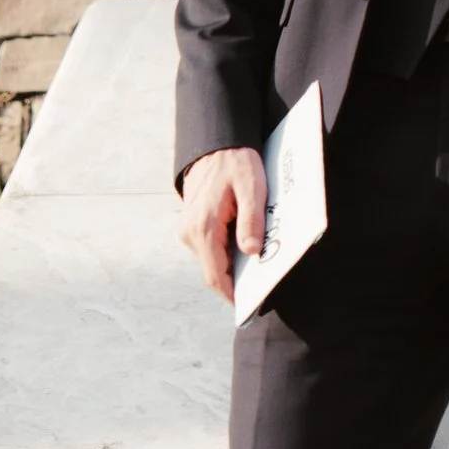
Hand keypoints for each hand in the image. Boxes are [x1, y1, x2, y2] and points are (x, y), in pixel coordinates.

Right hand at [178, 143, 267, 301]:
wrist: (215, 142)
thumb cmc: (235, 162)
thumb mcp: (251, 187)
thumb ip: (251, 220)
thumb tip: (250, 252)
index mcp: (204, 228)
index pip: (215, 276)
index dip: (231, 295)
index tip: (248, 307)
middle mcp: (190, 233)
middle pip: (213, 270)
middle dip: (236, 280)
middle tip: (261, 285)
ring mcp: (188, 229)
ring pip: (211, 259)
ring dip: (231, 265)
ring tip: (255, 262)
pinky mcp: (191, 224)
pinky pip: (209, 248)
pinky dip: (225, 252)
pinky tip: (244, 245)